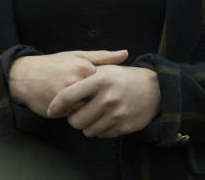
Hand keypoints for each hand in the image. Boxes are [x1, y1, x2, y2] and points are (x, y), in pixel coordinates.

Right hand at [8, 49, 127, 117]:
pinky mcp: (58, 109)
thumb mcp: (77, 55)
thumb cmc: (53, 64)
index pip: (106, 83)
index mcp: (84, 67)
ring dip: (85, 107)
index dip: (104, 86)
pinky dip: (73, 112)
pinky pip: (74, 115)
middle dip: (96, 98)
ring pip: (87, 108)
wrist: (23, 77)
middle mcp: (76, 82)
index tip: (102, 86)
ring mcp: (67, 97)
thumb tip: (126, 54)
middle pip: (98, 97)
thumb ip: (103, 57)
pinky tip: (68, 105)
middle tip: (90, 95)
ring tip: (78, 99)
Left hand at [46, 64, 160, 137]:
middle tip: (77, 112)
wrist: (154, 89)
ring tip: (92, 115)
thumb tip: (59, 90)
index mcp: (100, 80)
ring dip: (86, 125)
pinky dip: (99, 129)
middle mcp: (108, 97)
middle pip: (75, 120)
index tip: (50, 110)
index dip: (56, 105)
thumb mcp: (105, 69)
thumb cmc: (122, 77)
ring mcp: (117, 114)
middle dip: (73, 118)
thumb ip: (83, 77)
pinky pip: (101, 135)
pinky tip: (104, 118)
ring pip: (87, 131)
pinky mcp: (124, 127)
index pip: (68, 96)